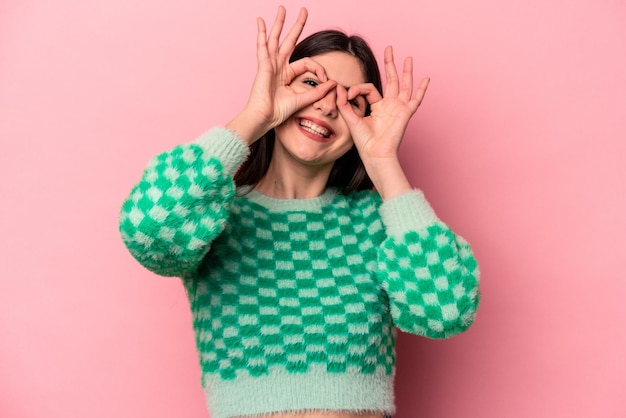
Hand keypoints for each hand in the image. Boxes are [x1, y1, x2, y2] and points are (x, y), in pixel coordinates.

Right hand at [227, 6, 336, 142]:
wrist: (265, 118)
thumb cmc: (279, 112)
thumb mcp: (303, 99)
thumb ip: (318, 91)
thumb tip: (333, 83)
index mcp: (287, 74)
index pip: (307, 62)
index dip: (318, 68)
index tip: (325, 78)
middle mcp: (278, 66)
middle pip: (289, 41)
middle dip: (297, 26)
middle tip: (304, 11)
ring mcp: (270, 64)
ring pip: (276, 38)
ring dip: (279, 23)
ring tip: (282, 8)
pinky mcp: (264, 65)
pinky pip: (262, 46)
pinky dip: (261, 33)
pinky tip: (260, 21)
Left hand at [337, 46, 428, 161]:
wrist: (375, 154)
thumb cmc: (364, 142)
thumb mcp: (351, 119)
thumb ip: (344, 103)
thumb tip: (338, 88)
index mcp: (377, 107)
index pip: (370, 88)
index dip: (357, 89)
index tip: (348, 94)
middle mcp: (389, 106)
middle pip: (391, 80)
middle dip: (390, 64)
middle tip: (389, 49)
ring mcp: (399, 109)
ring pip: (405, 85)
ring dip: (406, 71)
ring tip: (408, 58)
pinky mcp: (405, 113)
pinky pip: (416, 99)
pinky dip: (421, 89)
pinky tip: (426, 78)